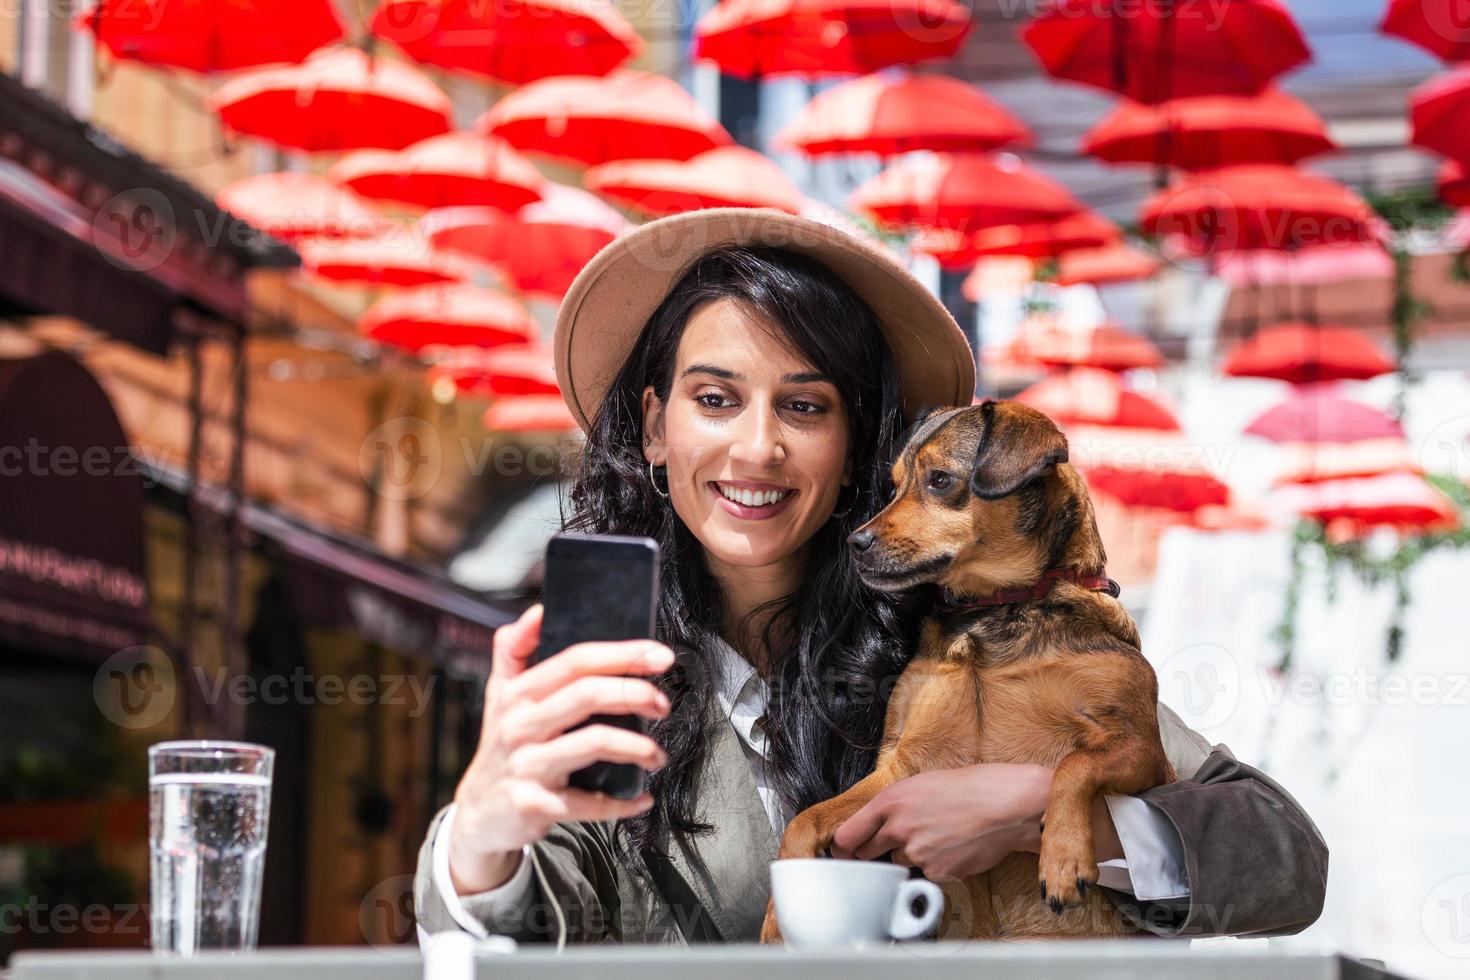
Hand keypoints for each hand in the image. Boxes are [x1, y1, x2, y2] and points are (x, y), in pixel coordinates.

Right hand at [447, 604, 674, 893]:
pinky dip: (622, 802)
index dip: (621, 654)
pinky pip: (588, 802)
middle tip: (663, 704)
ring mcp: (527, 766)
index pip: (575, 661)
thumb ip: (514, 650)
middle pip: (586, 695)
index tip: (660, 656)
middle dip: (633, 694)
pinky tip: (642, 798)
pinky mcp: (534, 805)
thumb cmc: (503, 745)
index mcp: (519, 694)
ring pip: (592, 743)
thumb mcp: (500, 695)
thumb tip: (539, 610)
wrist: (479, 814)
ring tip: (657, 755)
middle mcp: (520, 725)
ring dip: (637, 747)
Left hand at [829, 764, 1053, 881]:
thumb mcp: (919, 785)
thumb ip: (893, 806)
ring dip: (911, 856)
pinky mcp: (936, 872)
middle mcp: (898, 828)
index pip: (846, 835)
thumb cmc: (966, 789)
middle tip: (894, 842)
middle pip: (866, 854)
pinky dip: (935, 866)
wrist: (1003, 806)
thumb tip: (876, 825)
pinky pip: (926, 874)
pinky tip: (952, 848)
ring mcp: (916, 853)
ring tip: (937, 836)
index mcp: (889, 802)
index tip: (844, 852)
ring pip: (899, 863)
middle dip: (874, 852)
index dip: (842, 848)